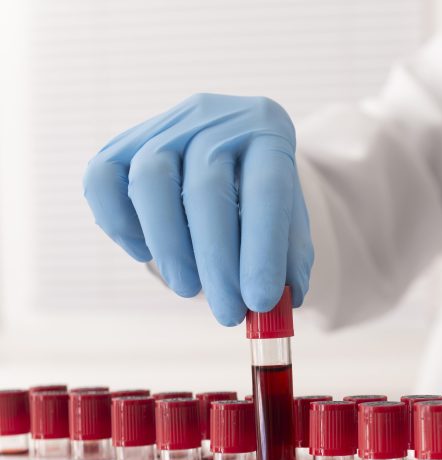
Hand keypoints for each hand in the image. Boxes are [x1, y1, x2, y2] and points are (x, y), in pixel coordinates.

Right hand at [83, 93, 312, 324]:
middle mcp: (214, 117)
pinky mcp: (121, 143)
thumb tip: (281, 303)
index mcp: (267, 129)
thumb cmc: (263, 195)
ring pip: (150, 180)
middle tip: (228, 312)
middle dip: (217, 262)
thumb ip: (289, 259)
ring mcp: (163, 125)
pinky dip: (120, 222)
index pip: (266, 189)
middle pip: (206, 189)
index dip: (263, 250)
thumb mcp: (289, 219)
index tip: (262, 301)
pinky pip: (103, 178)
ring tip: (189, 289)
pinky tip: (145, 254)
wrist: (231, 154)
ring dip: (169, 245)